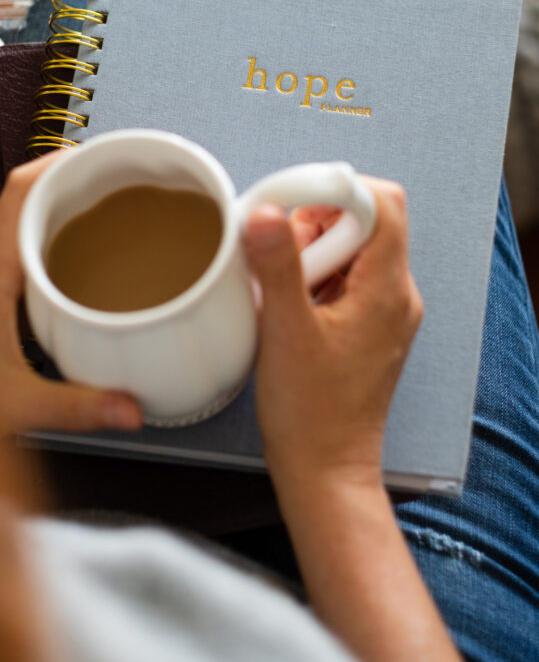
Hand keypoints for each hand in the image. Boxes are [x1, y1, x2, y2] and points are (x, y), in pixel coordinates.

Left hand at [0, 155, 142, 434]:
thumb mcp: (15, 403)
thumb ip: (76, 407)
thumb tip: (130, 410)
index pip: (20, 191)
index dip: (60, 163)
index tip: (98, 155)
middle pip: (29, 196)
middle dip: (75, 181)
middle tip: (119, 179)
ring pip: (26, 219)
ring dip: (64, 207)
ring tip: (110, 208)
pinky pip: (25, 242)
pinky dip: (55, 235)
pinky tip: (82, 256)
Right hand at [244, 177, 422, 491]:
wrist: (324, 469)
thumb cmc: (310, 411)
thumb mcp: (286, 330)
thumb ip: (278, 265)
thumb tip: (266, 210)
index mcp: (387, 289)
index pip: (382, 203)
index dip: (337, 192)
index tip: (294, 207)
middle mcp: (395, 295)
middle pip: (364, 222)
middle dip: (315, 227)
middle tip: (282, 260)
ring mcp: (384, 312)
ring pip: (350, 250)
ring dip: (310, 255)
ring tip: (283, 292)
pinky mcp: (367, 328)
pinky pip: (345, 280)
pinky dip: (313, 280)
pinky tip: (288, 308)